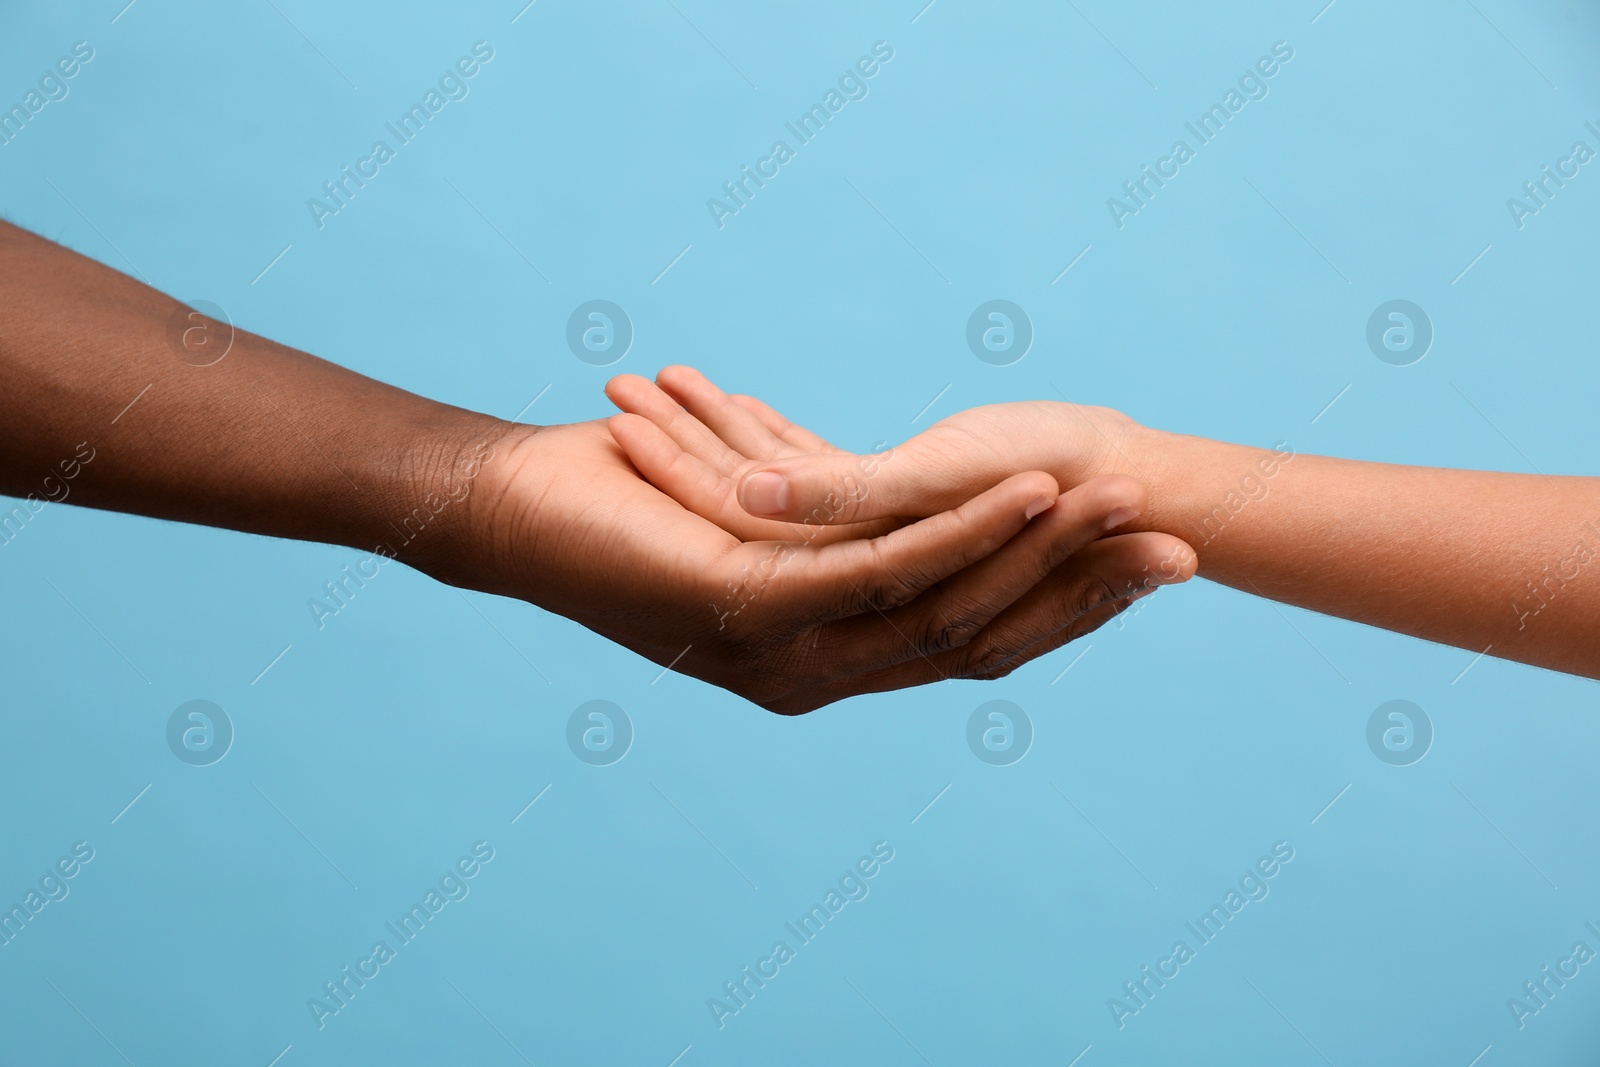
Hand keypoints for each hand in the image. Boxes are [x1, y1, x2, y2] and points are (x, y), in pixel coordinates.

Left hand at [417, 415, 1166, 713]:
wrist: (512, 506)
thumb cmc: (633, 502)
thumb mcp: (764, 518)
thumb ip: (832, 524)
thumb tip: (890, 502)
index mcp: (827, 655)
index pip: (972, 635)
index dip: (1064, 606)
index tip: (1151, 564)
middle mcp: (816, 673)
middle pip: (976, 633)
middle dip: (1079, 591)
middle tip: (1177, 548)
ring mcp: (783, 653)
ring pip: (939, 603)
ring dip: (1035, 552)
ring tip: (1117, 502)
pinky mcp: (750, 609)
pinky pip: (875, 572)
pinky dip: (955, 534)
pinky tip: (1020, 492)